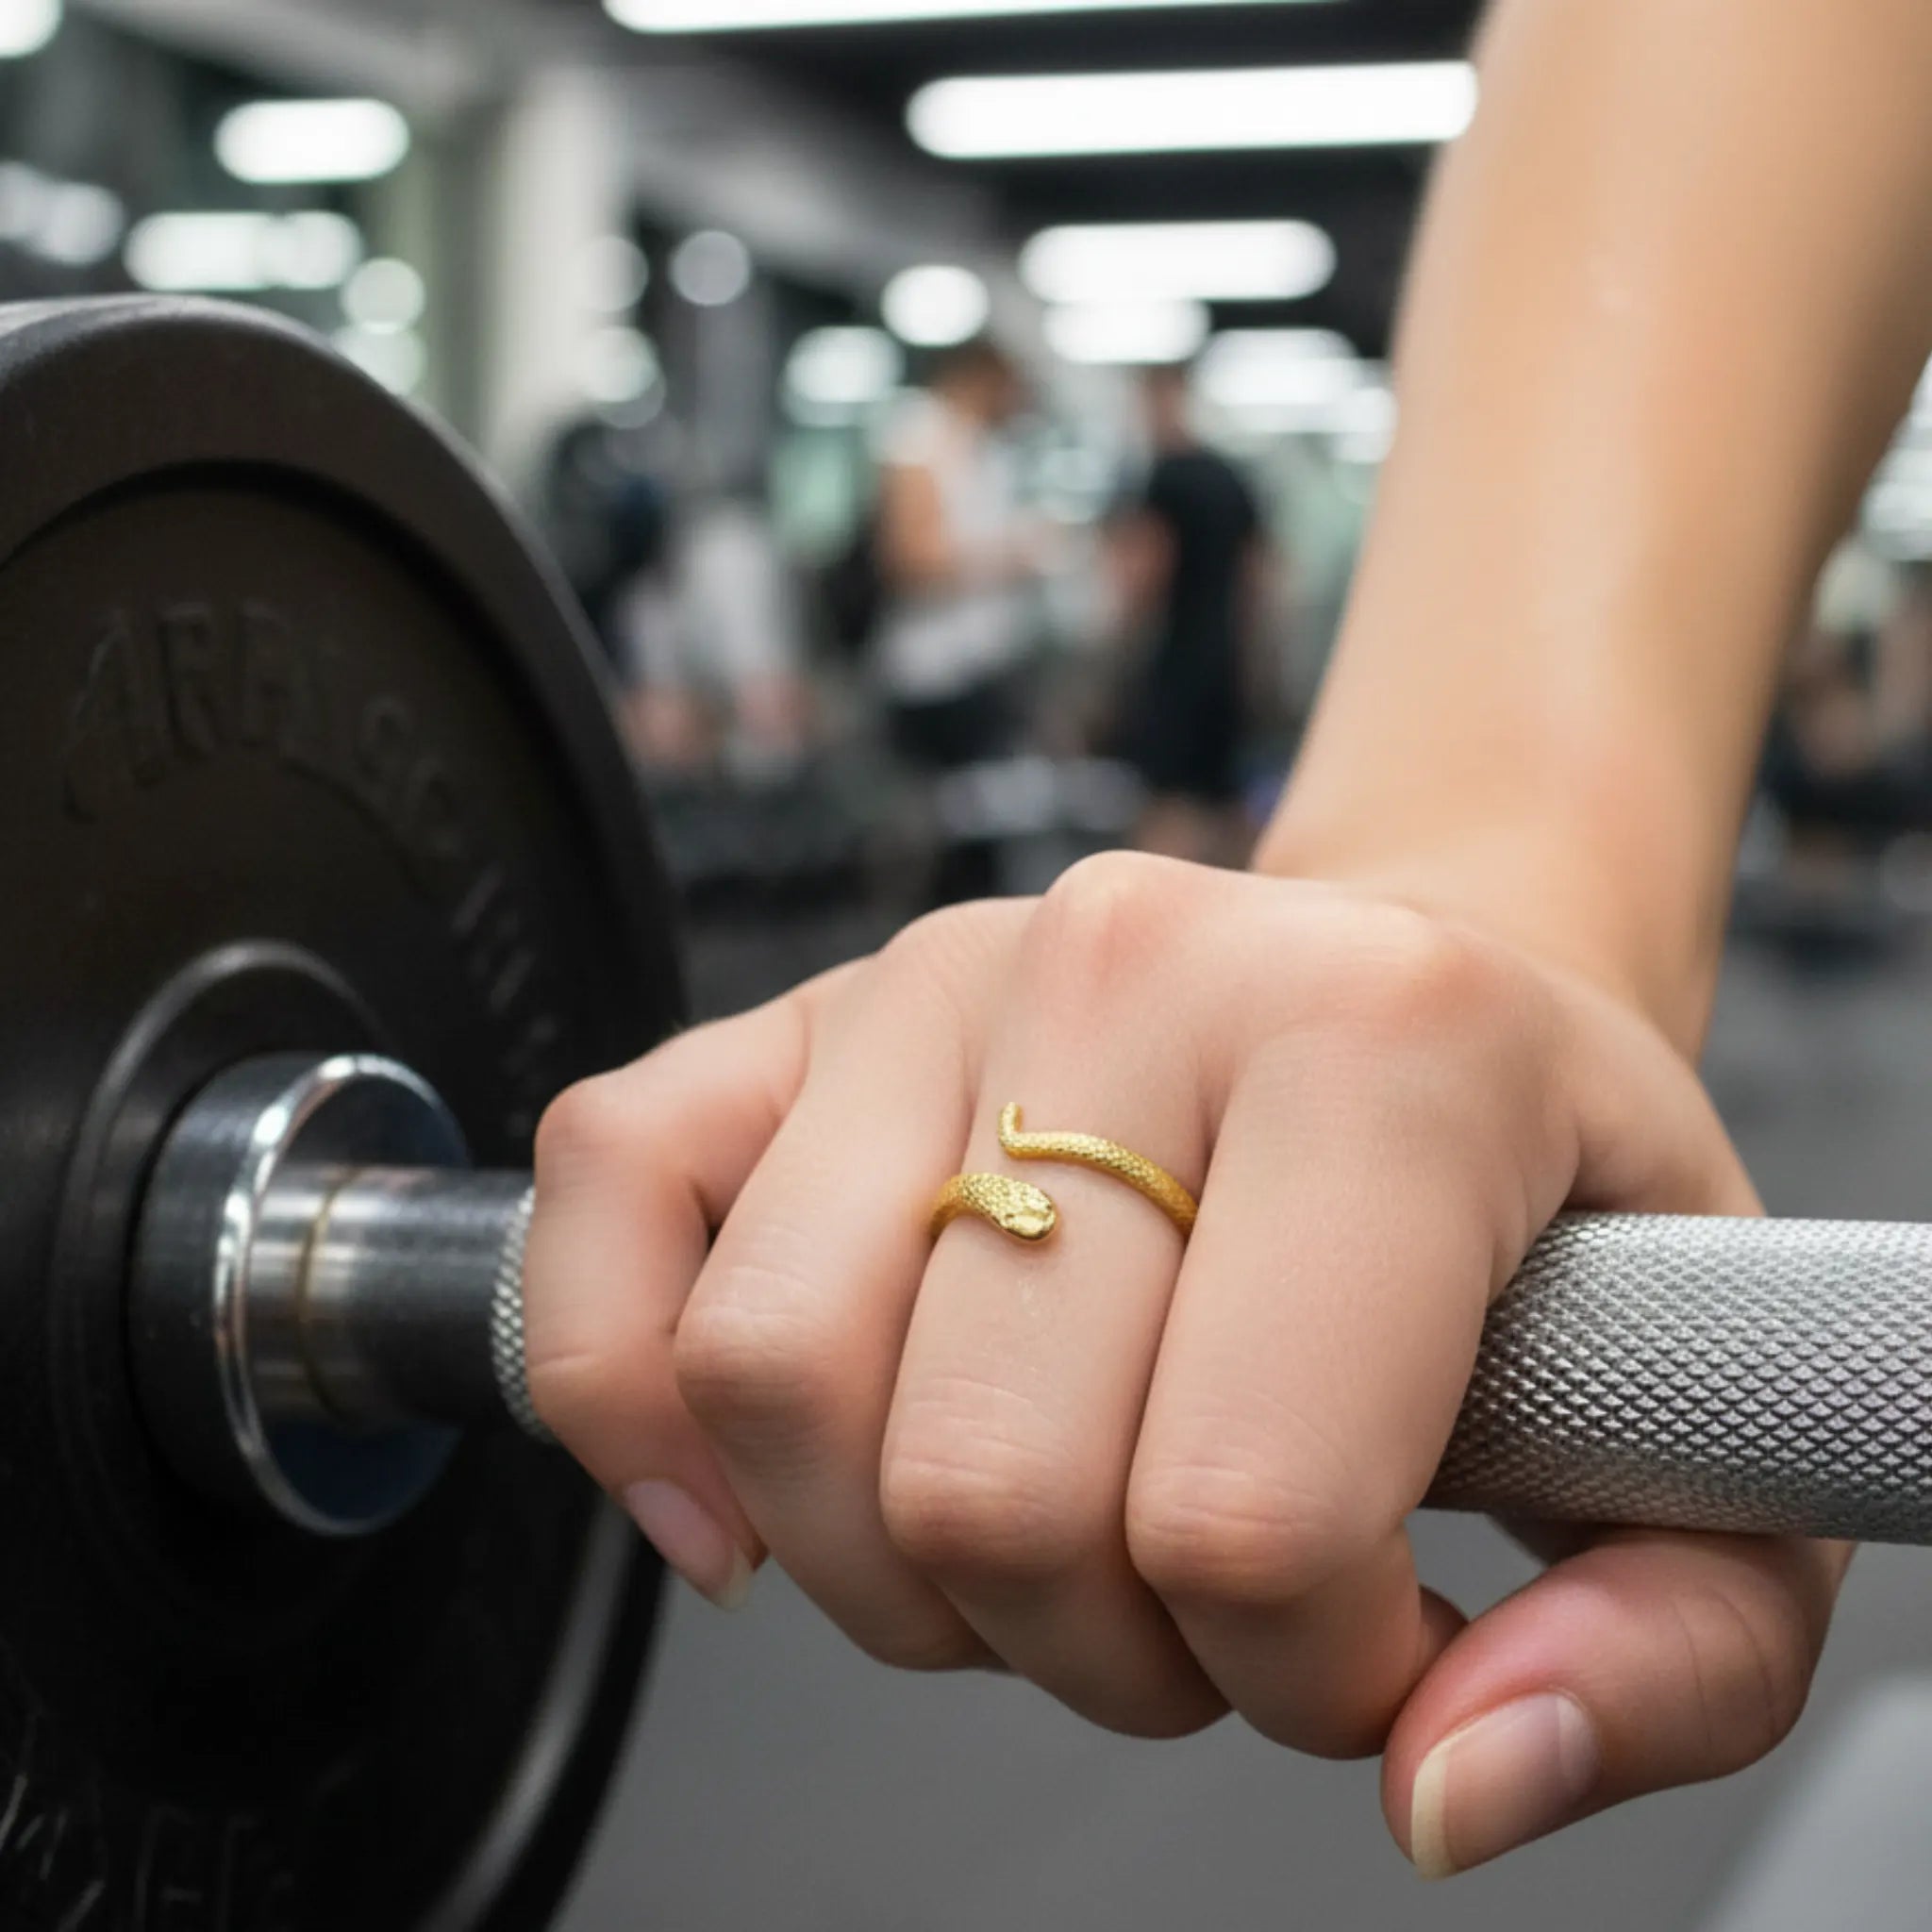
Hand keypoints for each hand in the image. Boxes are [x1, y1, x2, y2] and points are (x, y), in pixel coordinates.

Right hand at [522, 853, 1844, 1877]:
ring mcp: (935, 976)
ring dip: (890, 1564)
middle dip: (1093, 1642)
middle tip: (1197, 1589)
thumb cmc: (1545, 1204)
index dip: (1297, 1668)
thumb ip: (1658, 1663)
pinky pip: (608, 1194)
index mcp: (1389, 1048)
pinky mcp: (792, 1015)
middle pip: (982, 1482)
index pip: (1244, 1499)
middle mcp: (1135, 970)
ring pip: (770, 1381)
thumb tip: (1443, 1789)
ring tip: (1033, 1524)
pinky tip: (743, 1485)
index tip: (1360, 1635)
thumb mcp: (1717, 1445)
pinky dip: (628, 1389)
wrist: (1431, 990)